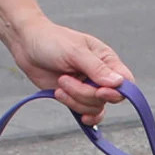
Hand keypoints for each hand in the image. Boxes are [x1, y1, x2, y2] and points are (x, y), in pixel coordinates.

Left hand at [9, 17, 133, 125]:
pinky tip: (66, 102)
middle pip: (107, 99)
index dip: (116, 92)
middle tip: (64, 79)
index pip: (126, 82)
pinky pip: (84, 112)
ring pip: (94, 107)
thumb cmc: (52, 41)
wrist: (27, 45)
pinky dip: (76, 110)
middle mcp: (101, 76)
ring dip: (74, 100)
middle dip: (85, 94)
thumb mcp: (75, 52)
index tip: (99, 91)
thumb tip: (118, 83)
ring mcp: (88, 88)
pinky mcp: (74, 97)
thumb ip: (97, 69)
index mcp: (107, 60)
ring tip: (59, 84)